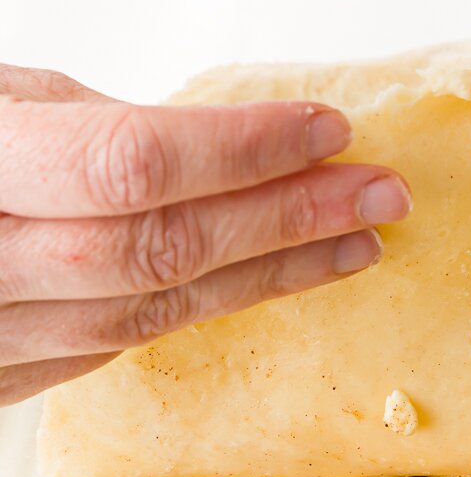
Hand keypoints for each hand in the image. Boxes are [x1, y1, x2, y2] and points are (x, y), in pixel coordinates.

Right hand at [0, 66, 409, 404]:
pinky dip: (200, 309)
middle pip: (154, 253)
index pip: (126, 168)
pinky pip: (112, 349)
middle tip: (383, 190)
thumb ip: (82, 130)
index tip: (328, 127)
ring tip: (354, 237)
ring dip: (267, 275)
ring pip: (146, 316)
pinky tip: (268, 278)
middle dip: (284, 219)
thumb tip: (216, 149)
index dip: (238, 151)